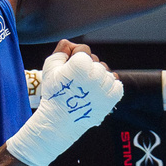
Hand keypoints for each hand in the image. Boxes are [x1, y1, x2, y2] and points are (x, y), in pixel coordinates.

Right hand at [6, 44, 123, 165]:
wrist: (59, 121)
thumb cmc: (53, 94)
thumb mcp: (50, 67)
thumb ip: (61, 50)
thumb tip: (72, 43)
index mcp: (81, 64)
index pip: (83, 50)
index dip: (74, 58)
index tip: (68, 71)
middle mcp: (96, 73)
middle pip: (95, 61)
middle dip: (86, 68)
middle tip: (75, 83)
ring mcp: (106, 86)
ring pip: (106, 71)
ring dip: (97, 77)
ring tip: (84, 89)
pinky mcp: (113, 98)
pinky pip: (116, 83)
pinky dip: (108, 86)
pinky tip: (96, 92)